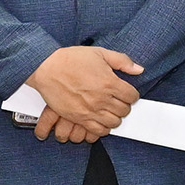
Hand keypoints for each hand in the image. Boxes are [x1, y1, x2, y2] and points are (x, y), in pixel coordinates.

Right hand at [27, 45, 141, 143]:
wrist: (46, 68)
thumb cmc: (70, 59)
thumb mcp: (99, 53)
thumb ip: (122, 61)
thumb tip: (138, 69)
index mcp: (109, 82)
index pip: (132, 96)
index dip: (131, 94)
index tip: (127, 93)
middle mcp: (101, 98)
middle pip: (124, 111)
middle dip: (124, 106)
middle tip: (118, 101)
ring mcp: (90, 110)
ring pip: (113, 123)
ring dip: (114, 117)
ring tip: (109, 110)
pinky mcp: (79, 118)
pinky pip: (98, 131)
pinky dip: (103, 128)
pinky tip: (101, 120)